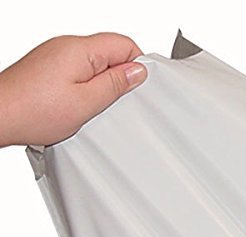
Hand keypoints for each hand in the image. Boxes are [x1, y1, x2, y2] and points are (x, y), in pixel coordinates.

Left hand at [0, 33, 146, 146]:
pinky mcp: (49, 67)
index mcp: (80, 49)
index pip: (125, 44)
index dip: (137, 65)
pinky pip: (78, 71)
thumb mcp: (87, 102)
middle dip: (119, 77)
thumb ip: (116, 84)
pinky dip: (85, 86)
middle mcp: (67, 45)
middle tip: (111, 102)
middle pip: (110, 52)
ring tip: (91, 106)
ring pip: (94, 63)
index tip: (137, 87)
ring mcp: (56, 54)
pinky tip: (78, 104)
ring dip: (101, 84)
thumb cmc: (34, 111)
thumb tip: (138, 71)